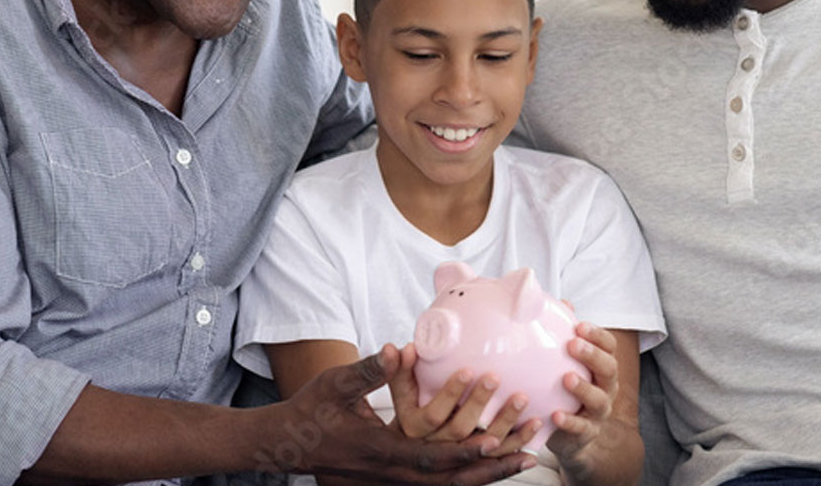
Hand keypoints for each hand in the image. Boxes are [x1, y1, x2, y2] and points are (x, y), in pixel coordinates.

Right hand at [270, 346, 534, 484]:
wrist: (291, 441)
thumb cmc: (313, 410)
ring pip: (450, 485)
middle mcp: (393, 471)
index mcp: (380, 451)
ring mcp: (396, 477)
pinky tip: (498, 463)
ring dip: (489, 473)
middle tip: (529, 452)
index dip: (463, 452)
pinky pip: (442, 481)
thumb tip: (393, 347)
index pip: (429, 457)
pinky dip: (473, 474)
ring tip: (527, 457)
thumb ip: (368, 369)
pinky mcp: (398, 475)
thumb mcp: (336, 385)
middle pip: (450, 479)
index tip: (494, 440)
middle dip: (490, 466)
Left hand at [547, 323, 627, 477]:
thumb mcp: (564, 365)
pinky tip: (555, 415)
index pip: (608, 347)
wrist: (572, 437)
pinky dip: (570, 422)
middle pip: (609, 369)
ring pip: (599, 400)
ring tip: (567, 378)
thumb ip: (563, 337)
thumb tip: (561, 302)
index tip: (579, 325)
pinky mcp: (586, 434)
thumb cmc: (566, 392)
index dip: (597, 335)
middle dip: (593, 355)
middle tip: (573, 345)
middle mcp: (606, 388)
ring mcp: (599, 413)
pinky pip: (581, 428)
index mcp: (602, 368)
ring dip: (584, 388)